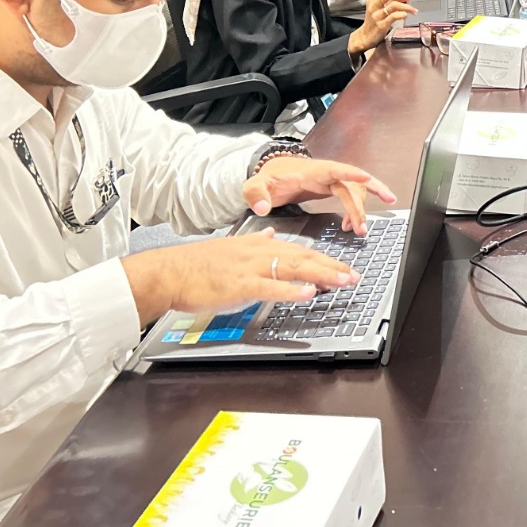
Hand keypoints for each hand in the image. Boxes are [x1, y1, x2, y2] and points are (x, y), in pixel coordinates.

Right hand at [120, 228, 358, 325]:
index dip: (326, 259)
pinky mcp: (239, 284)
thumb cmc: (199, 263)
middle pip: (304, 257)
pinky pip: (270, 286)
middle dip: (333, 267)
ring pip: (294, 268)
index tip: (345, 268)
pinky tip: (309, 293)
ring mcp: (251, 268)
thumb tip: (274, 233)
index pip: (301, 251)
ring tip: (343, 281)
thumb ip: (257, 240)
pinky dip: (291, 290)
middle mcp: (260, 252)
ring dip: (322, 275)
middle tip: (355, 276)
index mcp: (261, 245)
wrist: (171, 270)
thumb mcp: (234, 244)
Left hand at [244, 157, 396, 235]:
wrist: (272, 173)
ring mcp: (330, 179)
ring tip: (360, 230)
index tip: (367, 177)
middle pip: (349, 186)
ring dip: (361, 209)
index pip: (333, 169)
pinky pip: (352, 194)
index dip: (350, 173)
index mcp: (309, 172)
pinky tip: (353, 223)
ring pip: (354, 190)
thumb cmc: (267, 179)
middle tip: (361, 228)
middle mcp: (324, 173)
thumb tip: (263, 209)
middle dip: (359, 205)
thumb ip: (256, 195)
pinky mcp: (332, 187)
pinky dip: (358, 207)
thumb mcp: (255, 185)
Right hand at [348, 0, 415, 55]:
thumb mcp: (379, 8)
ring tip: (414, 10)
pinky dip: (402, 14)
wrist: (365, 37)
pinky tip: (405, 16)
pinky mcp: (381, 25)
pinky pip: (394, 16)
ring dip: (407, 6)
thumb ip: (390, 1)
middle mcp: (374, 6)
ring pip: (394, 5)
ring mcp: (377, 15)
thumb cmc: (374, 21)